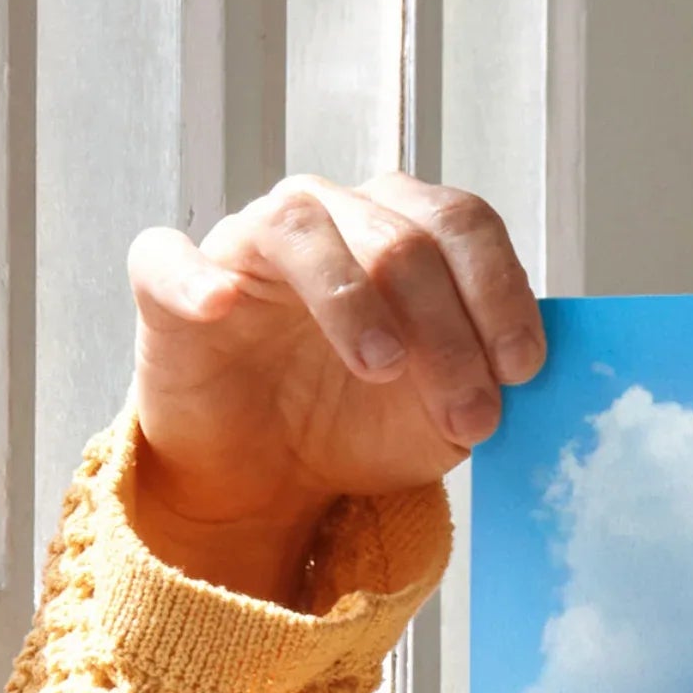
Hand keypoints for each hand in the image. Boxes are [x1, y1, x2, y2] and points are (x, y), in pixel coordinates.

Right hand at [124, 174, 542, 604]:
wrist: (270, 474)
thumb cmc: (359, 423)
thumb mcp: (443, 415)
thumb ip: (485, 382)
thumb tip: (523, 372)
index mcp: (403, 233)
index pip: (462, 223)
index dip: (500, 291)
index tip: (522, 369)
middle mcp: (330, 218)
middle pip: (399, 237)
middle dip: (448, 329)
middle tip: (469, 414)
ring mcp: (248, 244)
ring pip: (301, 228)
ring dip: (352, 298)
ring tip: (382, 368)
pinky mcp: (171, 285)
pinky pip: (168, 257)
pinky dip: (194, 277)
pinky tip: (221, 306)